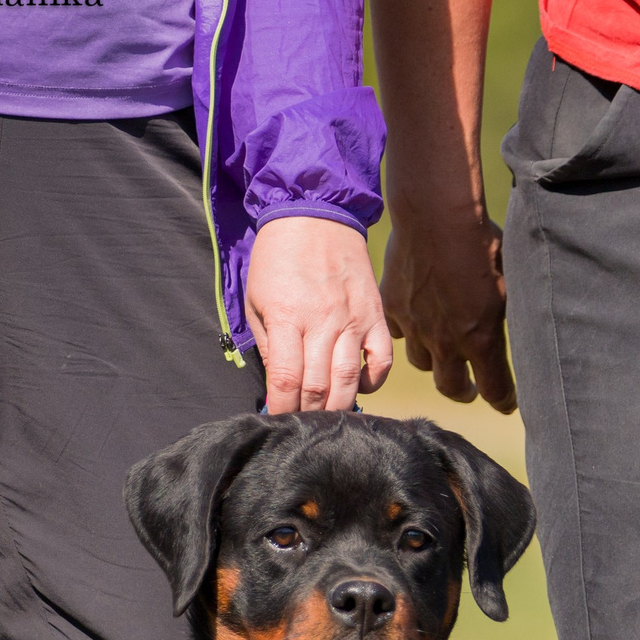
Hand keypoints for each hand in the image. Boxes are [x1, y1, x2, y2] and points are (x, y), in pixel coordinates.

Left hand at [245, 216, 392, 413]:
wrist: (315, 215)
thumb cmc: (279, 257)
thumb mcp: (257, 298)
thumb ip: (268, 342)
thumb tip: (280, 382)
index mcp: (287, 317)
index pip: (287, 379)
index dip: (281, 407)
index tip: (277, 419)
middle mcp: (323, 323)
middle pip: (318, 387)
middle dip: (307, 413)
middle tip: (301, 424)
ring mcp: (353, 321)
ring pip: (349, 380)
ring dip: (338, 406)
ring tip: (327, 418)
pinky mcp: (375, 317)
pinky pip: (381, 362)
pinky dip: (372, 382)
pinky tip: (359, 386)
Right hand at [382, 209, 515, 411]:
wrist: (436, 214)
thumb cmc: (482, 243)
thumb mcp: (513, 282)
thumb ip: (513, 315)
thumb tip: (530, 329)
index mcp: (481, 339)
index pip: (495, 390)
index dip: (503, 400)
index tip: (507, 403)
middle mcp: (445, 341)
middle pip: (452, 389)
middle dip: (466, 392)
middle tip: (472, 389)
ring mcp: (415, 326)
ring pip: (422, 364)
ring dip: (436, 364)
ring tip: (444, 355)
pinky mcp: (392, 307)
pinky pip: (398, 334)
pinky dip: (408, 334)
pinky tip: (417, 324)